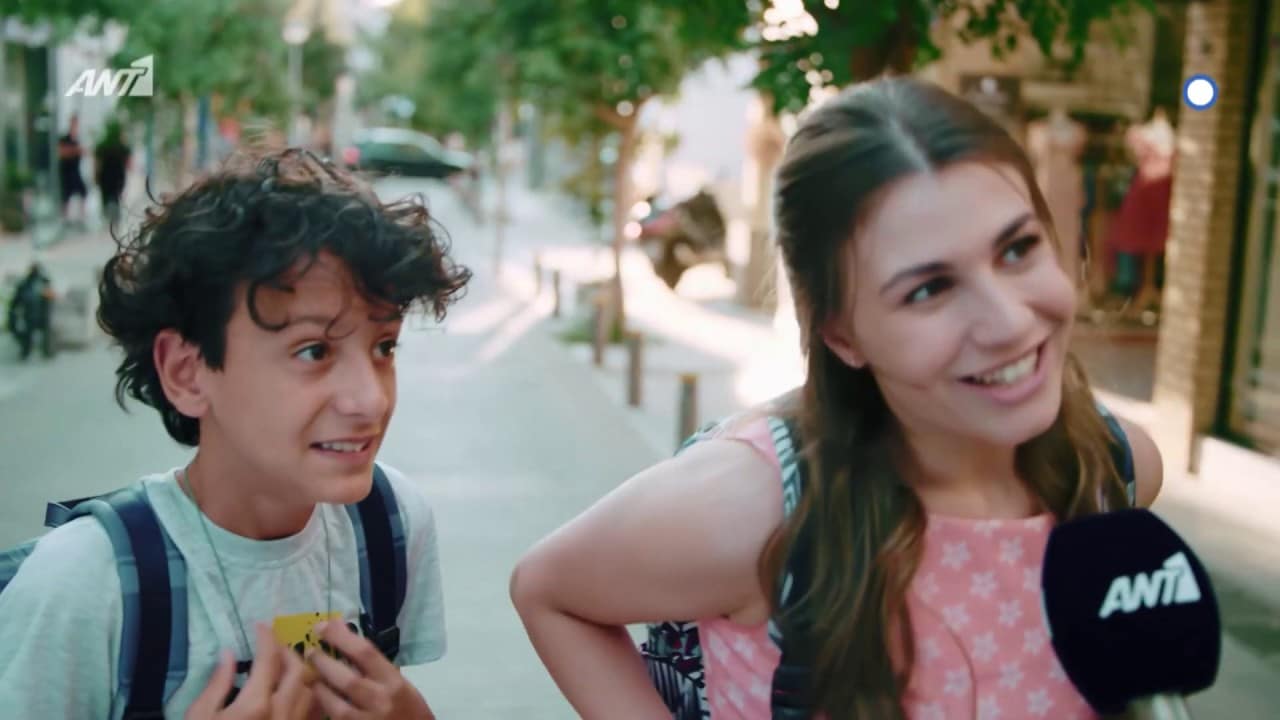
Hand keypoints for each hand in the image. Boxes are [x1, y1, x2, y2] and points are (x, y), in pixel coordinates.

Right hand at [186, 624, 315, 719]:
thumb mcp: (200, 716)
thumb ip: (218, 683)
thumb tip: (229, 654)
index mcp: (256, 704)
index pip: (270, 658)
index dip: (267, 637)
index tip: (261, 626)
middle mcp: (282, 714)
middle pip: (299, 671)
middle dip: (288, 651)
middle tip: (273, 646)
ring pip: (311, 692)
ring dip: (302, 674)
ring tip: (286, 668)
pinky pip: (311, 715)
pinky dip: (307, 698)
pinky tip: (293, 695)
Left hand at [307, 621, 434, 718]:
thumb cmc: (410, 710)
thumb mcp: (400, 685)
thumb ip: (376, 669)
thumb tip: (346, 644)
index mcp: (393, 682)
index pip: (365, 653)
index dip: (341, 637)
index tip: (323, 626)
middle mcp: (381, 700)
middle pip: (347, 679)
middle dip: (324, 663)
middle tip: (310, 651)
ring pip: (336, 705)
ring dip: (319, 689)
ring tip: (310, 677)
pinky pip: (335, 718)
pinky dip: (324, 708)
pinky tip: (318, 700)